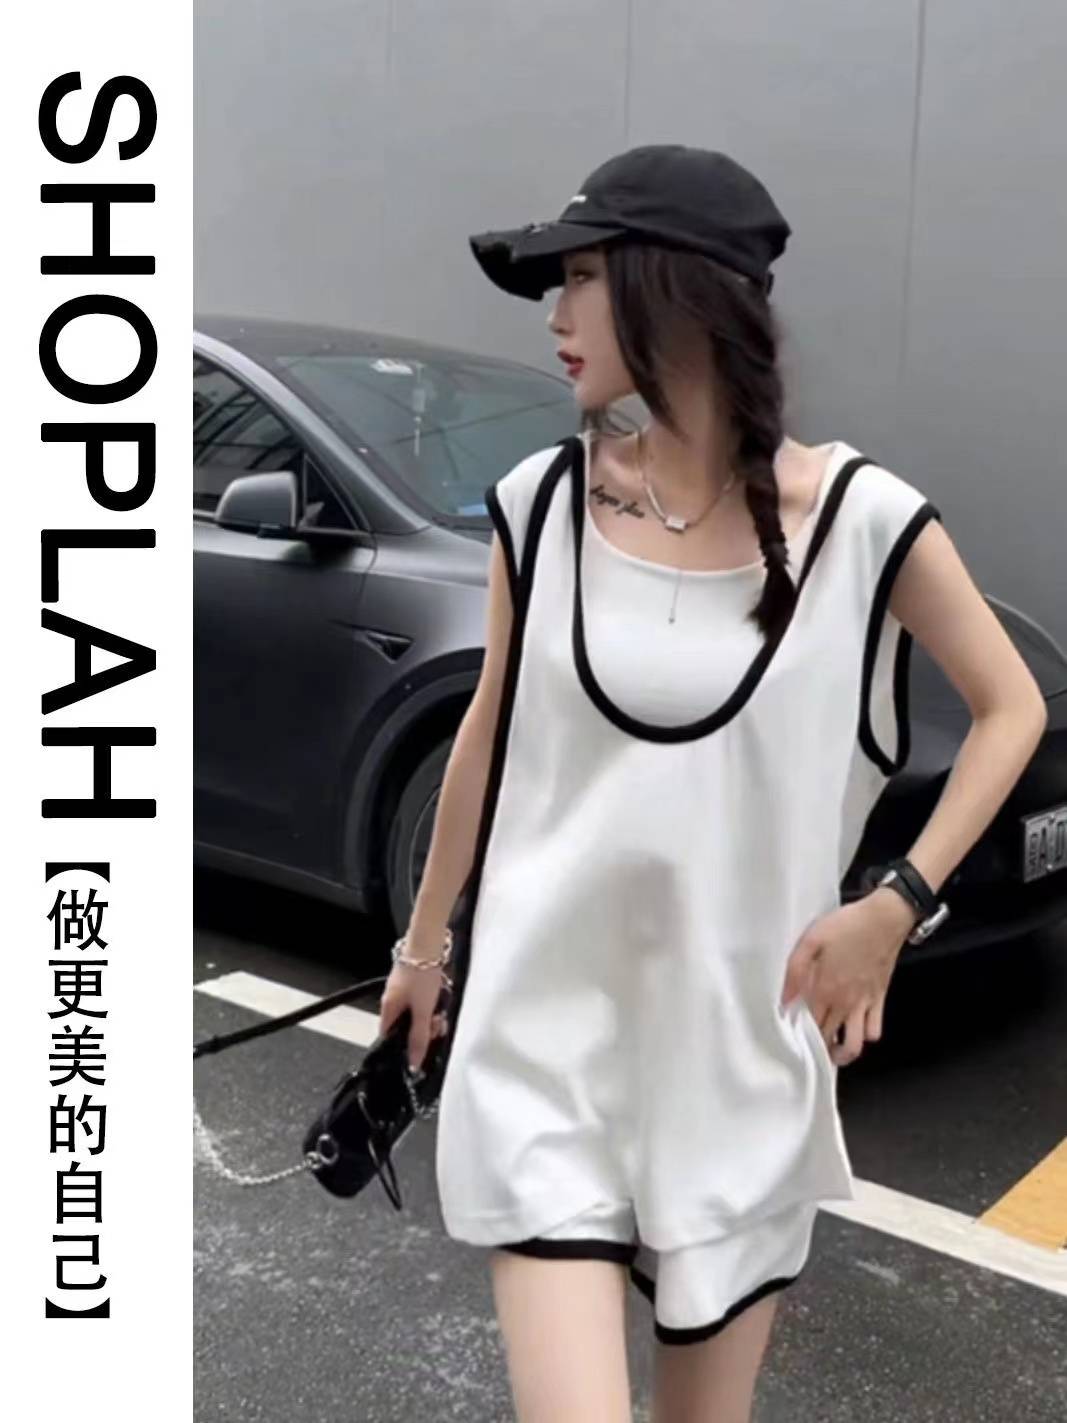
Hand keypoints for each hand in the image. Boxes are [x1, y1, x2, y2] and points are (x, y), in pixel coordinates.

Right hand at [378, 961, 450, 1072]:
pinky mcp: (416, 980)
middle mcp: (394, 999)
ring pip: (419, 1012)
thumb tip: (413, 1063)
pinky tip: (442, 995)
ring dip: (432, 1014)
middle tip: (437, 1023)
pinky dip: (434, 1001)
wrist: (428, 942)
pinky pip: (425, 999)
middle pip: (408, 1025)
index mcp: (388, 1008)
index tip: (420, 1046)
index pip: (390, 1037)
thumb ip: (419, 1037)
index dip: (404, 1045)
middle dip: (425, 1027)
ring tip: (441, 1007)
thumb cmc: (420, 973)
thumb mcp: (422, 1011)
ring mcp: (405, 989)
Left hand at [778, 890, 915, 1065]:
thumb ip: (795, 970)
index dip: (798, 1034)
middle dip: (816, 1046)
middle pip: (829, 1039)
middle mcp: (845, 1004)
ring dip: (842, 1051)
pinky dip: (866, 1035)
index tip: (789, 1031)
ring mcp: (864, 1005)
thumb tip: (784, 999)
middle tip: (807, 1041)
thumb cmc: (845, 926)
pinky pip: (875, 1031)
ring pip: (855, 1045)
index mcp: (825, 990)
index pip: (809, 1026)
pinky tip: (855, 1026)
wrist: (884, 919)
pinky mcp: (880, 1000)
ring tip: (831, 1046)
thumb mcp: (811, 940)